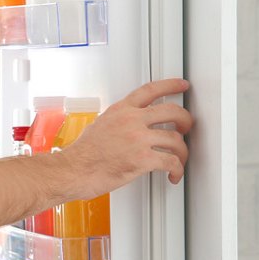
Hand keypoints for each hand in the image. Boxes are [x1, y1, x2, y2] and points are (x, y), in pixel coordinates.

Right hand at [58, 78, 192, 200]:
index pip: (150, 90)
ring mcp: (138, 139)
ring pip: (176, 140)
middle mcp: (131, 121)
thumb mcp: (98, 126)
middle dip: (185, 120)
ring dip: (181, 152)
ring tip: (178, 158)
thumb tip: (128, 127)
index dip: (170, 85)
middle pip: (173, 111)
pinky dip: (177, 170)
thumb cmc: (82, 154)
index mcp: (120, 111)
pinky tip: (173, 174)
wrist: (73, 170)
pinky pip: (172, 162)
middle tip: (186, 127)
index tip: (181, 85)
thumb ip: (118, 122)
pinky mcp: (143, 159)